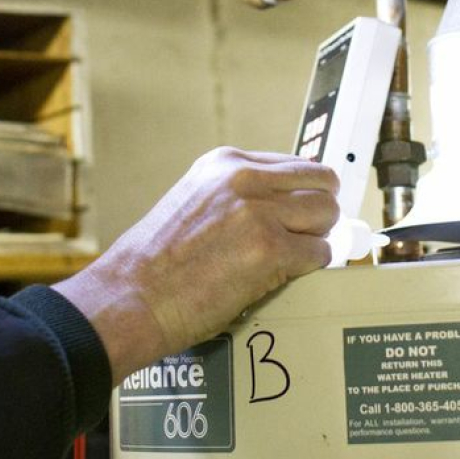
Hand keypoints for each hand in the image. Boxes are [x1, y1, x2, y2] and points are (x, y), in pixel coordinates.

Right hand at [54, 147, 337, 381]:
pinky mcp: (270, 250)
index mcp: (226, 163)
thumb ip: (237, 194)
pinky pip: (320, 253)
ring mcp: (259, 212)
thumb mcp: (194, 200)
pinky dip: (308, 268)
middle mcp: (245, 178)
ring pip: (327, 215)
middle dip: (319, 214)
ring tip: (290, 259)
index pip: (298, 165)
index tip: (303, 214)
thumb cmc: (156, 261)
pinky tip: (281, 277)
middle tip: (303, 238)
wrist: (132, 296)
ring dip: (317, 239)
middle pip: (322, 185)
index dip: (304, 194)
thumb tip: (286, 203)